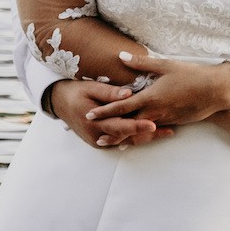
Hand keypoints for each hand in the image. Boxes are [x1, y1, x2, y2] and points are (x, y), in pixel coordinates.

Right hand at [50, 80, 173, 148]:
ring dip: (147, 138)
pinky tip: (152, 134)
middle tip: (169, 130)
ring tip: (167, 132)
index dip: (138, 125)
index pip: (120, 126)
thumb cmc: (76, 91)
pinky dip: (137, 138)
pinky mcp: (101, 142)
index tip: (154, 124)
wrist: (60, 103)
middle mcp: (98, 135)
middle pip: (128, 137)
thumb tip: (129, 93)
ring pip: (127, 142)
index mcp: (95, 121)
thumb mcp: (90, 88)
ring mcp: (99, 141)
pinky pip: (122, 141)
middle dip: (149, 135)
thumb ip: (109, 92)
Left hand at [82, 51, 229, 127]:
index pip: (121, 106)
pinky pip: (154, 130)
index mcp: (150, 97)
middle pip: (128, 125)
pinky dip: (143, 134)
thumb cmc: (191, 75)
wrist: (216, 91)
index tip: (90, 116)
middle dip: (112, 132)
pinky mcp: (174, 122)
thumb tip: (120, 56)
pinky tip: (139, 136)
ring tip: (114, 142)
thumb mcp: (165, 65)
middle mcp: (155, 112)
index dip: (105, 111)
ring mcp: (165, 119)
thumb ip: (140, 63)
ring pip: (141, 131)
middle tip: (96, 138)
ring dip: (126, 136)